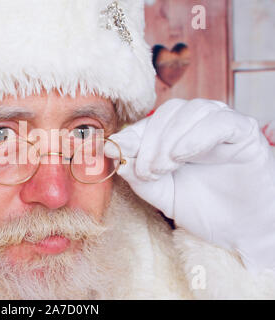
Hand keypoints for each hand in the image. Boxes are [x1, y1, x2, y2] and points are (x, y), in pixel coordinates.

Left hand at [106, 99, 274, 271]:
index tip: (113, 149)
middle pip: (168, 113)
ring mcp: (221, 125)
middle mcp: (198, 124)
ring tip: (164, 168)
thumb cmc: (201, 208)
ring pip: (192, 111)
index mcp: (176, 135)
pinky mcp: (244, 133)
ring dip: (170, 139)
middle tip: (145, 171)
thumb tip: (112, 152)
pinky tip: (182, 155)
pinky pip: (221, 122)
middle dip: (150, 141)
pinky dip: (196, 135)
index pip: (149, 123)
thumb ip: (138, 176)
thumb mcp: (162, 194)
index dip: (130, 134)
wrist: (239, 230)